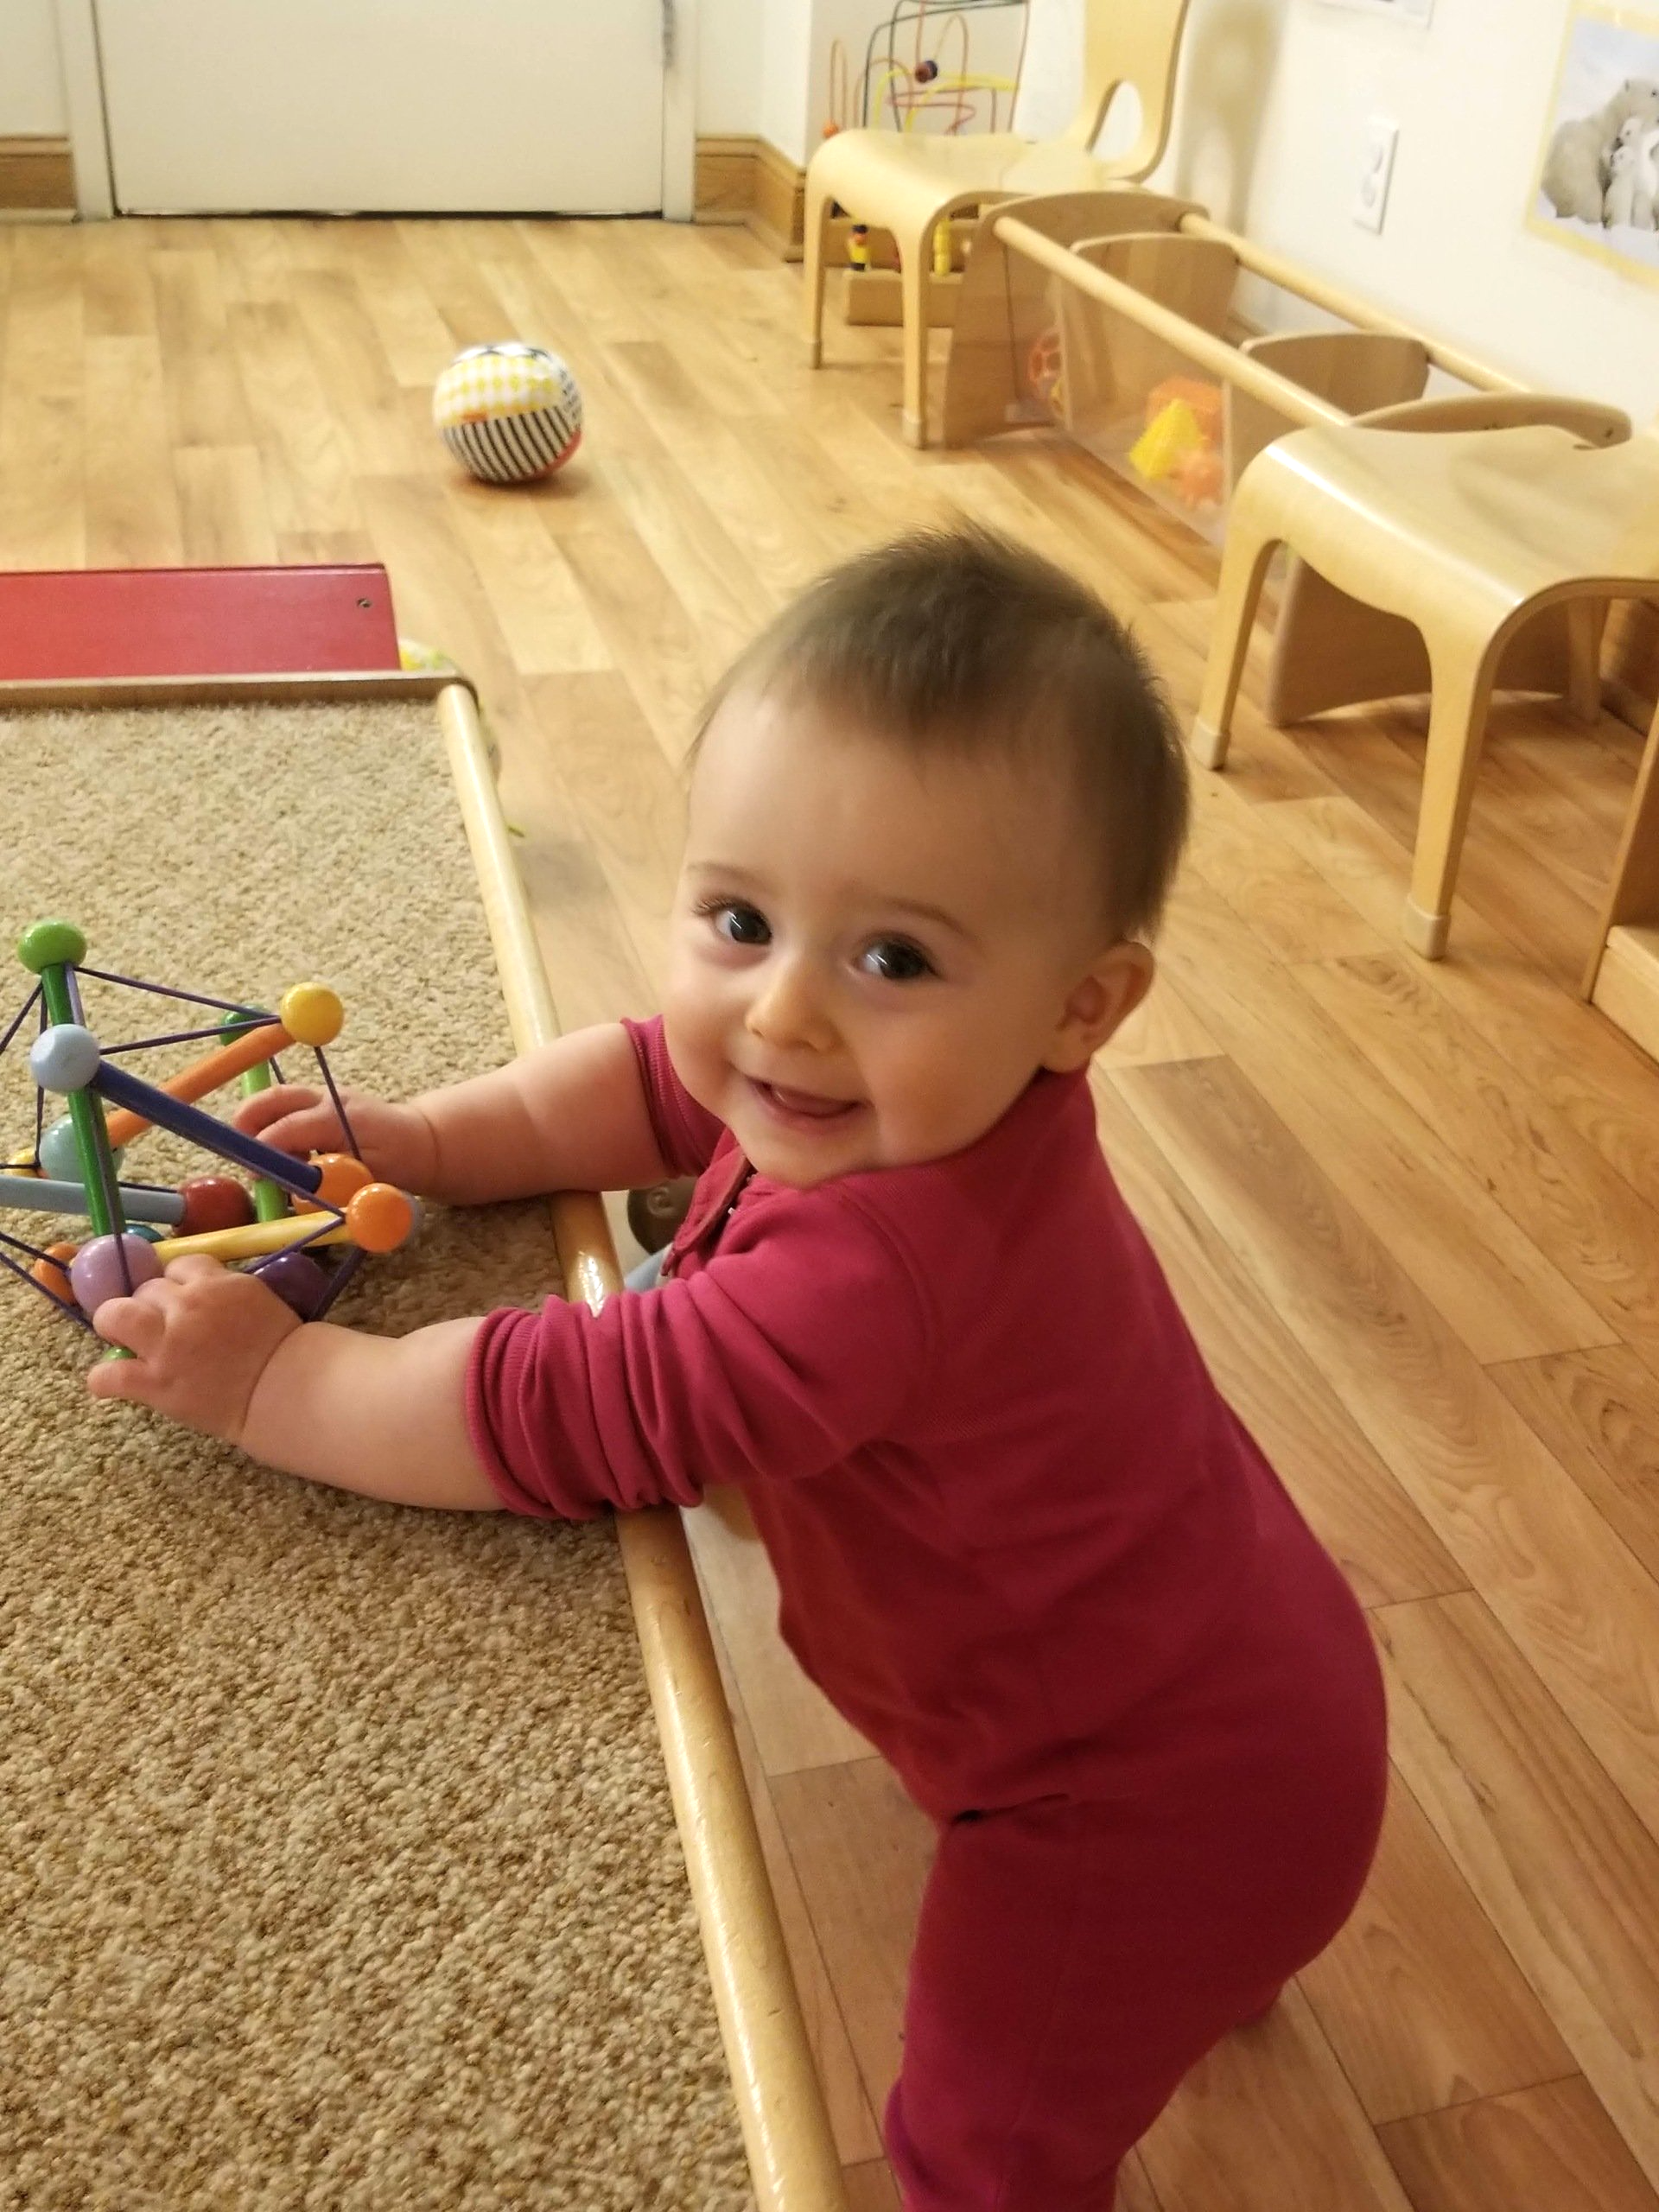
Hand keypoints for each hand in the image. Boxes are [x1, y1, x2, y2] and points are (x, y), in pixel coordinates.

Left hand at [87, 1255, 301, 1442]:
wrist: (287, 1389)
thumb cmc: (283, 1347)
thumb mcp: (257, 1298)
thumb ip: (223, 1290)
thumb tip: (196, 1291)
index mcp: (217, 1283)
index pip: (178, 1266)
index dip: (176, 1285)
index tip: (182, 1302)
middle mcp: (187, 1306)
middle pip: (147, 1288)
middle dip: (151, 1306)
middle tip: (160, 1328)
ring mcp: (167, 1344)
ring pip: (115, 1315)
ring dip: (114, 1325)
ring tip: (123, 1341)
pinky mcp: (155, 1382)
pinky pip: (108, 1374)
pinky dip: (104, 1378)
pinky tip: (110, 1382)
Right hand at [233, 1083, 437, 1191]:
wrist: (423, 1141)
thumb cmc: (400, 1162)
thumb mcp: (368, 1179)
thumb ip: (333, 1182)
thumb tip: (297, 1190)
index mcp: (339, 1117)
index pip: (289, 1127)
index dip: (265, 1149)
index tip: (253, 1172)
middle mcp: (328, 1100)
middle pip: (275, 1098)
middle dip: (247, 1121)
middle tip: (238, 1154)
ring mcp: (324, 1099)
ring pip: (278, 1100)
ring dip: (259, 1125)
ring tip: (268, 1163)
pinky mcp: (321, 1105)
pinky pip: (288, 1109)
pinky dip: (275, 1128)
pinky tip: (291, 1158)